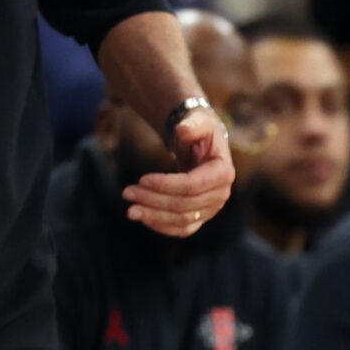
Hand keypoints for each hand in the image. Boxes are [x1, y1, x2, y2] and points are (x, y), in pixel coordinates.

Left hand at [123, 103, 233, 236]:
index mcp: (223, 173)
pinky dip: (162, 226)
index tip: (141, 179)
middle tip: (127, 192)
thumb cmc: (199, 130)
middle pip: (185, 205)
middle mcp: (221, 194)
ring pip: (183, 220)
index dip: (166, 185)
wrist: (201, 143)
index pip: (193, 185)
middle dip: (154, 200)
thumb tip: (183, 129)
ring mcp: (212, 208)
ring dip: (154, 216)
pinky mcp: (201, 216)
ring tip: (130, 210)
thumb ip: (193, 124)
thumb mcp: (198, 120)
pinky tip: (143, 218)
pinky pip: (183, 229)